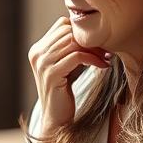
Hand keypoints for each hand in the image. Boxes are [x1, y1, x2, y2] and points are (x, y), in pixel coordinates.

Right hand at [29, 17, 110, 135]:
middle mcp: (36, 54)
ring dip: (94, 49)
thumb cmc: (64, 90)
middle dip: (90, 40)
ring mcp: (42, 64)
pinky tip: (103, 66)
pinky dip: (93, 59)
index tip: (98, 44)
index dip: (81, 32)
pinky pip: (77, 56)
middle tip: (106, 51)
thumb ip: (70, 47)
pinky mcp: (52, 74)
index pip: (61, 25)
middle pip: (68, 32)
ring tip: (105, 58)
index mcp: (37, 49)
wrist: (56, 117)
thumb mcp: (65, 64)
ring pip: (73, 43)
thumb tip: (93, 30)